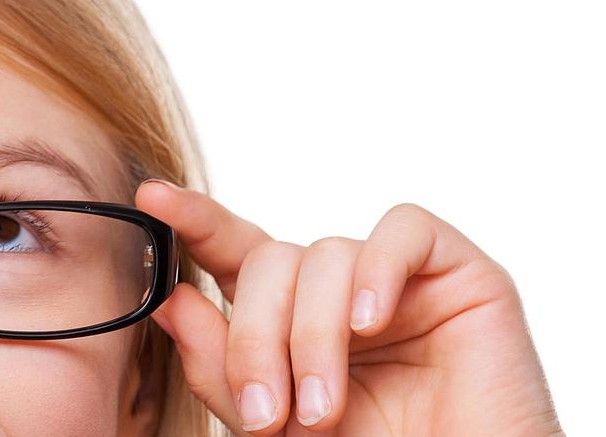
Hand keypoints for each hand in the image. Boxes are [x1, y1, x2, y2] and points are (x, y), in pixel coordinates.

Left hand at [134, 180, 562, 434]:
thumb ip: (222, 368)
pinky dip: (377, 273)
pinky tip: (370, 326)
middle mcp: (341, 289)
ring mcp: (399, 279)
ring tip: (322, 410)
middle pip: (269, 260)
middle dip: (254, 336)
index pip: (234, 251)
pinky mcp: (462, 275)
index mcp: (294, 316)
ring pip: (324, 255)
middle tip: (267, 415)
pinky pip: (402, 232)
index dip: (194, 220)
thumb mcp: (276, 424)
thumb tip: (172, 303)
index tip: (151, 198)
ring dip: (313, 336)